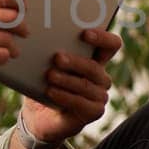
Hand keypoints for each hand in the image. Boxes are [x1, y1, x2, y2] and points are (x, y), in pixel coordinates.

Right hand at [0, 0, 29, 95]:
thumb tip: (12, 2)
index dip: (20, 0)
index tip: (24, 8)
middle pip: (12, 16)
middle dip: (21, 26)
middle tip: (24, 32)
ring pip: (9, 37)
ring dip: (13, 46)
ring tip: (12, 50)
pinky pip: (4, 54)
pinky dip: (4, 57)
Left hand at [20, 28, 121, 143]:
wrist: (37, 115)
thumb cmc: (42, 84)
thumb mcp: (43, 65)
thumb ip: (48, 51)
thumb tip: (41, 35)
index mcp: (94, 59)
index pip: (111, 45)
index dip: (103, 37)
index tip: (85, 33)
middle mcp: (100, 76)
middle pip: (95, 67)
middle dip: (76, 61)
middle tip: (57, 58)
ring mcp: (99, 95)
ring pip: (86, 85)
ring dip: (67, 80)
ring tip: (49, 75)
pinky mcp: (94, 111)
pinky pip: (82, 103)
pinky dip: (65, 97)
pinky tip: (51, 92)